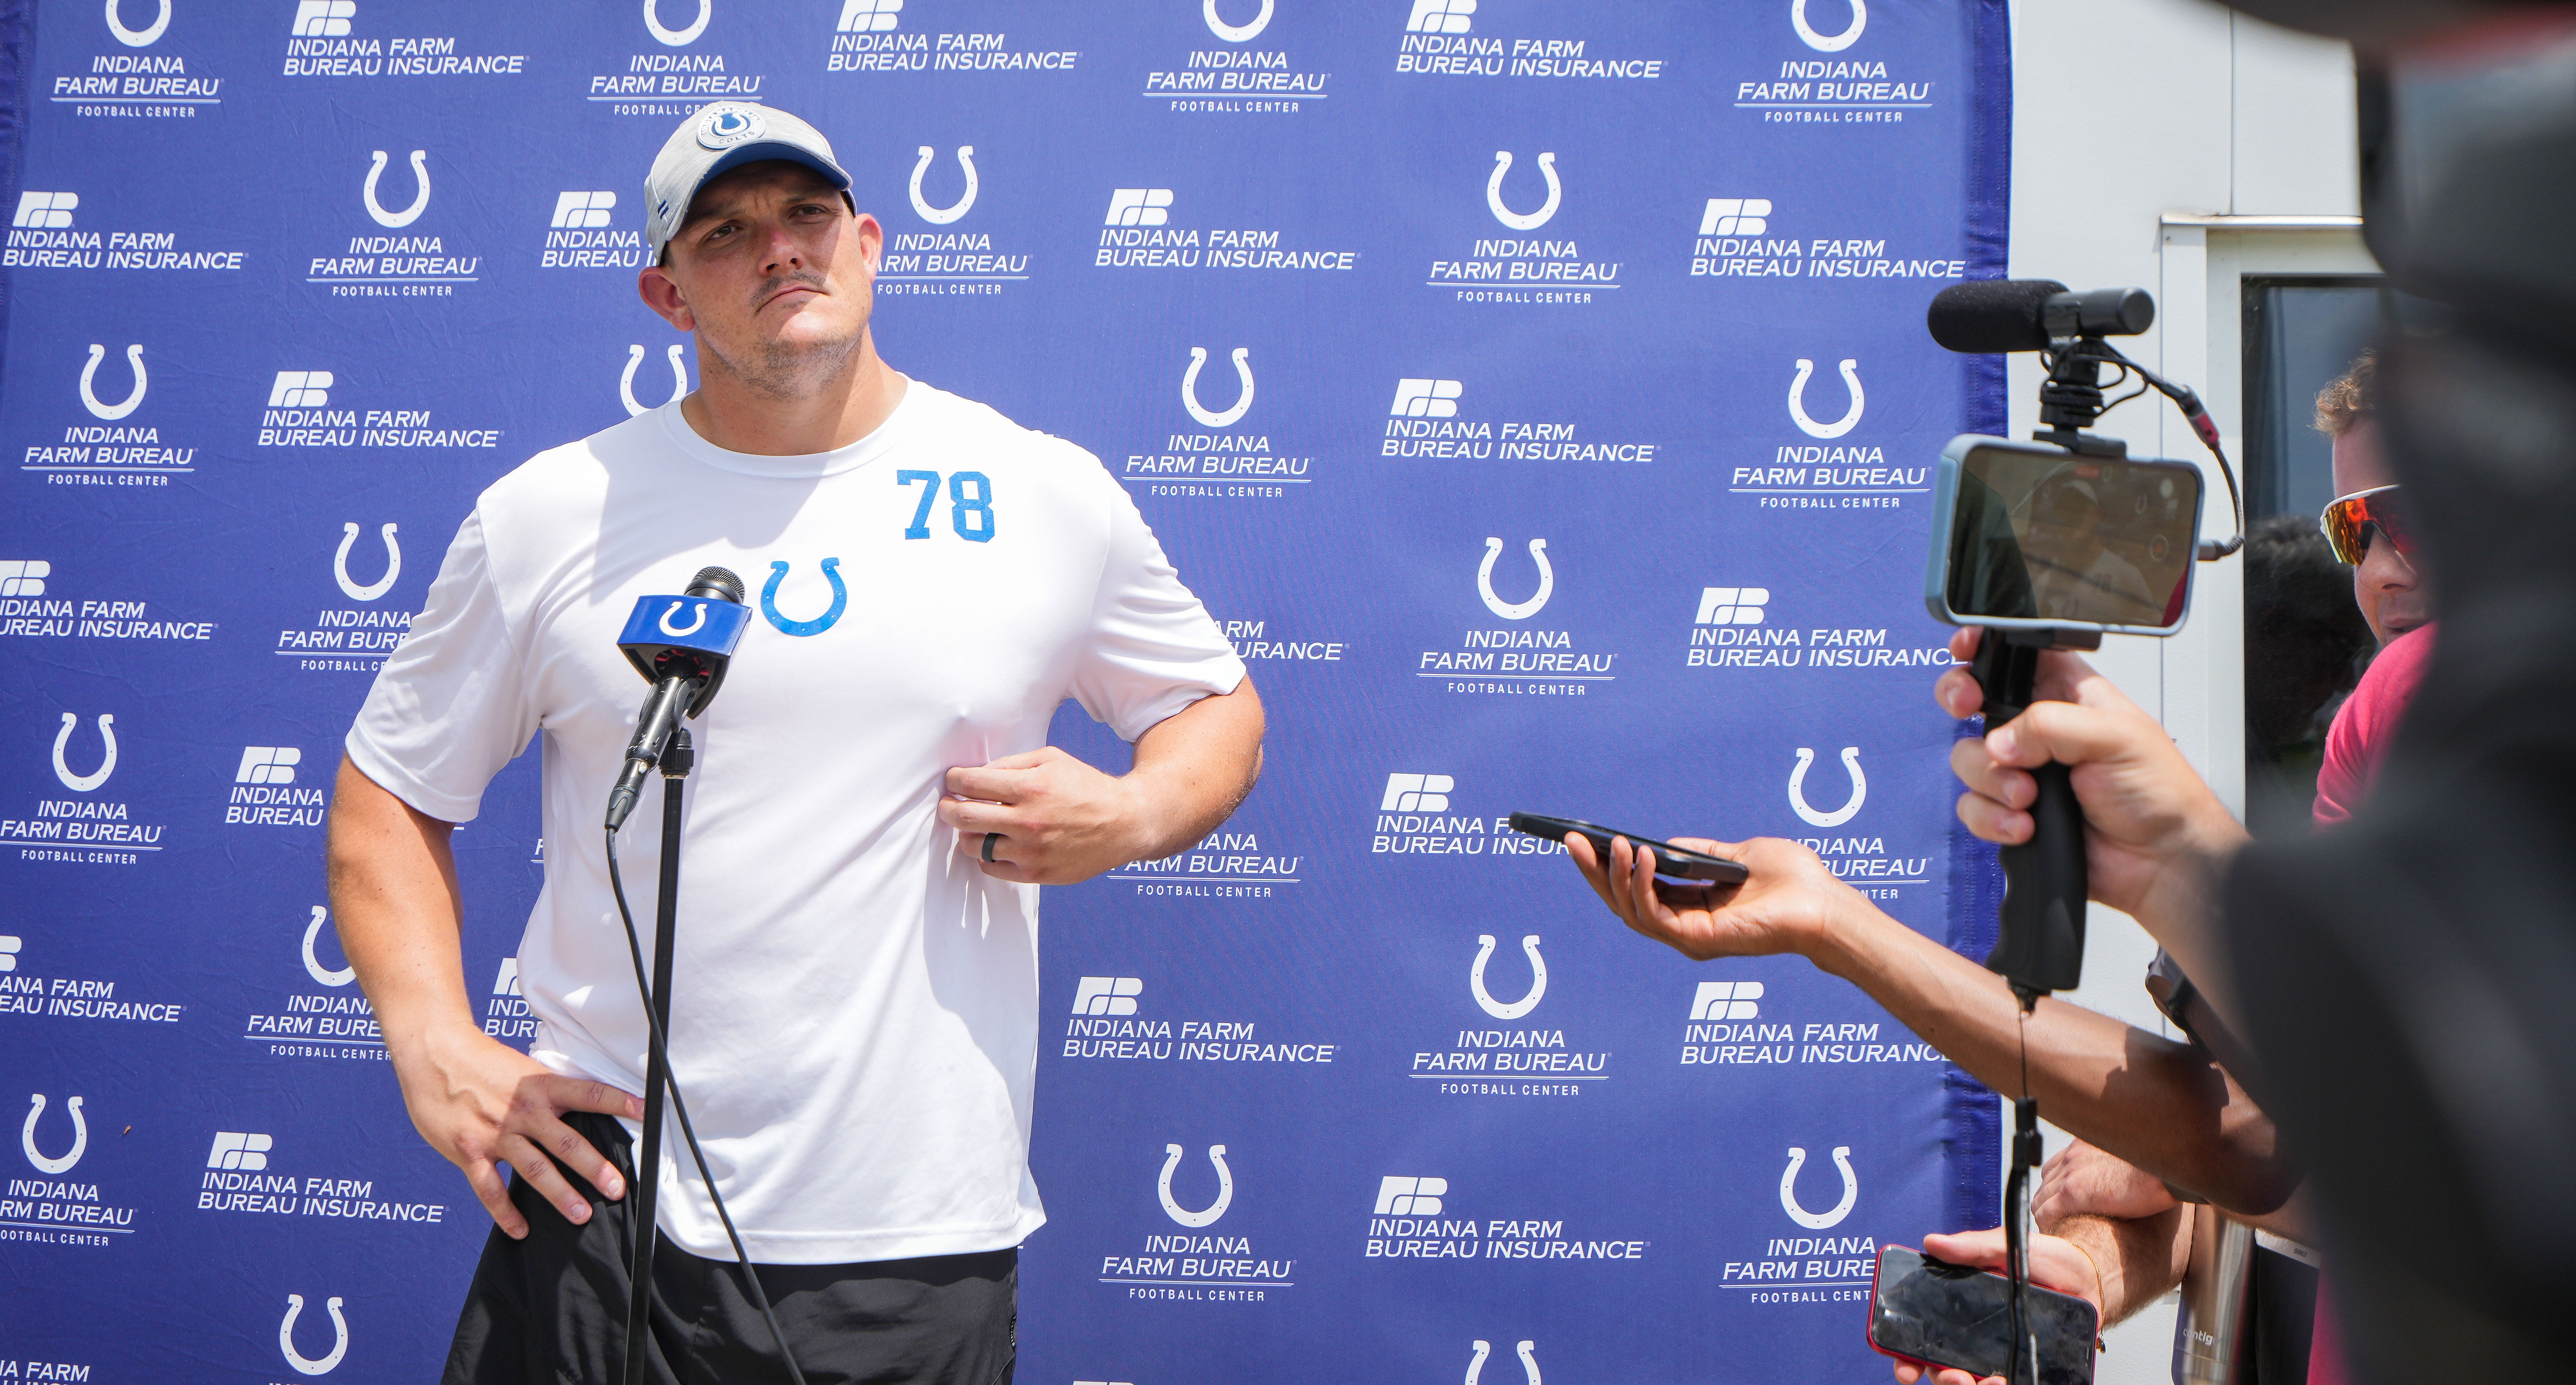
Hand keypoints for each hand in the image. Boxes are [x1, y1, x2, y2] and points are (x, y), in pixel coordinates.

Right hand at [392, 1023, 641, 1238]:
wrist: (435, 1054)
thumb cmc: (481, 1062)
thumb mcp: (522, 1070)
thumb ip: (546, 1093)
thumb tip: (577, 1110)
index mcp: (540, 1085)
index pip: (588, 1094)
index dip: (619, 1102)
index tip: (646, 1112)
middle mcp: (523, 1111)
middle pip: (566, 1143)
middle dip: (594, 1168)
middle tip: (617, 1188)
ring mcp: (496, 1133)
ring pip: (534, 1170)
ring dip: (559, 1195)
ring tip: (580, 1215)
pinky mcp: (469, 1150)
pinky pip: (490, 1188)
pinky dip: (505, 1212)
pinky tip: (521, 1230)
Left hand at [940, 745, 1148, 885]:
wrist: (1124, 823)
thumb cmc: (1087, 788)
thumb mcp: (1052, 760)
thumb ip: (1012, 763)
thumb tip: (978, 774)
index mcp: (1030, 787)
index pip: (970, 783)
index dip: (954, 780)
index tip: (953, 781)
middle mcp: (1027, 821)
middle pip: (963, 817)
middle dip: (947, 808)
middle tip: (948, 805)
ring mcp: (1030, 851)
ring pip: (973, 846)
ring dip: (966, 834)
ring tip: (974, 826)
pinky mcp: (1036, 874)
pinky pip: (991, 868)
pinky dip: (986, 856)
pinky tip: (995, 843)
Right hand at [1565, 833, 1860, 962]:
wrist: (1824, 904)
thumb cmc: (1794, 880)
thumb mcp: (1738, 854)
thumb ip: (1702, 851)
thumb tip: (1665, 843)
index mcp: (1694, 906)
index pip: (1639, 889)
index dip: (1609, 867)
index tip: (1585, 840)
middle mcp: (1687, 925)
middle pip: (1625, 903)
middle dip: (1594, 872)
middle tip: (1571, 841)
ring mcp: (1690, 936)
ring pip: (1632, 912)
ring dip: (1615, 876)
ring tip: (1611, 844)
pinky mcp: (1699, 940)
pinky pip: (1655, 915)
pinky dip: (1642, 885)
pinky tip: (1640, 857)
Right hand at [1889, 1228, 2102, 1384]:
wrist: (2089, 1275)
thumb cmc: (2046, 1259)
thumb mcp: (2006, 1246)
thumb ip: (1972, 1247)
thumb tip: (1933, 1243)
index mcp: (1959, 1310)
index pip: (1922, 1340)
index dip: (1907, 1357)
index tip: (1907, 1367)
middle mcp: (1975, 1338)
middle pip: (1943, 1370)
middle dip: (1943, 1379)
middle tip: (1955, 1377)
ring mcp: (2001, 1355)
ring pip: (1975, 1383)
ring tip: (1992, 1382)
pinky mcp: (2029, 1367)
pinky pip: (2016, 1383)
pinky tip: (2011, 1381)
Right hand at [1935, 628, 2247, 926]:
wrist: (2159, 861)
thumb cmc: (2159, 792)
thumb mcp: (2115, 737)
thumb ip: (2051, 725)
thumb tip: (2001, 739)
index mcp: (2067, 694)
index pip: (2015, 656)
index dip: (1984, 649)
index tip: (1966, 652)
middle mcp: (2038, 729)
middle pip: (1974, 699)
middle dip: (1961, 702)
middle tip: (1971, 710)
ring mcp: (2022, 771)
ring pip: (1969, 759)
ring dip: (1992, 781)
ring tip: (2029, 797)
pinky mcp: (2010, 811)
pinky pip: (1972, 807)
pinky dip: (1992, 818)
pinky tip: (2025, 825)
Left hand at [2035, 1138, 2180, 1226]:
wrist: (2166, 1164)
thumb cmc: (2160, 1165)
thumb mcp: (2132, 1155)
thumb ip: (2118, 1162)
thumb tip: (2124, 1179)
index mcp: (2086, 1144)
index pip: (2058, 1165)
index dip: (2058, 1186)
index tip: (2064, 1202)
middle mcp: (2073, 1155)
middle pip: (2047, 1181)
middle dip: (2050, 1200)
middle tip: (2059, 1220)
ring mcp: (2070, 1172)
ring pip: (2042, 1197)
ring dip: (2046, 1213)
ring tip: (2057, 1229)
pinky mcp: (2072, 1192)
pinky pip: (2045, 1211)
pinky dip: (2046, 1223)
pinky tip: (2054, 1234)